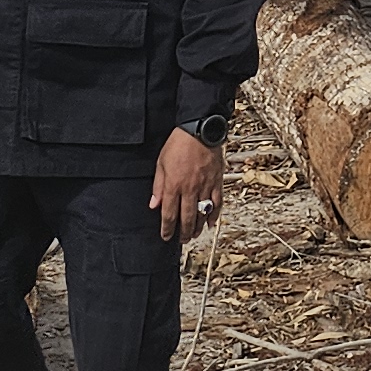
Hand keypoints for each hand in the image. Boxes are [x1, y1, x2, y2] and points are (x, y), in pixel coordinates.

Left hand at [150, 127, 220, 241]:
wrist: (200, 130)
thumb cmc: (179, 143)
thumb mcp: (161, 163)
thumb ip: (158, 186)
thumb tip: (153, 204)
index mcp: (174, 185)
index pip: (169, 214)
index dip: (167, 228)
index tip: (166, 236)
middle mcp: (190, 189)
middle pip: (187, 218)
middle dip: (183, 232)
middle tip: (182, 240)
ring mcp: (205, 186)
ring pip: (202, 213)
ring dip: (198, 227)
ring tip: (194, 234)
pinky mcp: (217, 182)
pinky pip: (217, 203)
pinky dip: (214, 215)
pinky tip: (211, 223)